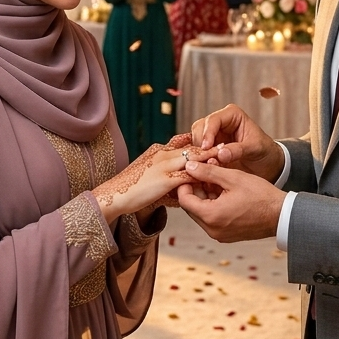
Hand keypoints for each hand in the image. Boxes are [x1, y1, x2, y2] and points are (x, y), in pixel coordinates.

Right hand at [92, 139, 219, 222]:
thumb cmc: (130, 190)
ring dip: (208, 158)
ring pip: (192, 158)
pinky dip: (201, 174)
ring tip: (224, 158)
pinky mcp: (165, 178)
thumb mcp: (150, 180)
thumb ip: (165, 182)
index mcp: (158, 151)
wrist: (114, 195)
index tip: (213, 144)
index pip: (182, 144)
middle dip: (208, 148)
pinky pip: (188, 174)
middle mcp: (161, 154)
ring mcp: (163, 165)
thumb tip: (180, 192)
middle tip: (225, 146)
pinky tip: (212, 176)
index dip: (199, 144)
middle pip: (191, 148)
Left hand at [177, 162, 283, 241]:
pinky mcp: (227, 235)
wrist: (282, 215)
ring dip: (205, 197)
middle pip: (191, 207)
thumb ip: (208, 172)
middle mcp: (212, 230)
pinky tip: (224, 192)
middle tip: (204, 173)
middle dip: (195, 189)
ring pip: (201, 213)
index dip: (185, 183)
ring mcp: (219, 234)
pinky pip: (212, 219)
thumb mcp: (233, 178)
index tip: (192, 171)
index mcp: (211, 216)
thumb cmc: (260, 196)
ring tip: (217, 180)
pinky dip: (213, 205)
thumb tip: (189, 166)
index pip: (184, 199)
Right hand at [191, 103, 283, 181]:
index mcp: (232, 115)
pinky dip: (198, 159)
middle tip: (204, 159)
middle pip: (199, 128)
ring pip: (195, 139)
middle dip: (200, 144)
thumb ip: (238, 150)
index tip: (207, 148)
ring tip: (206, 164)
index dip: (208, 133)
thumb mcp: (255, 148)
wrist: (267, 164)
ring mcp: (212, 135)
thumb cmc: (264, 151)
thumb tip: (221, 154)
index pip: (213, 120)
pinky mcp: (209, 147)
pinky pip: (197, 151)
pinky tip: (203, 167)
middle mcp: (219, 122)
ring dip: (198, 152)